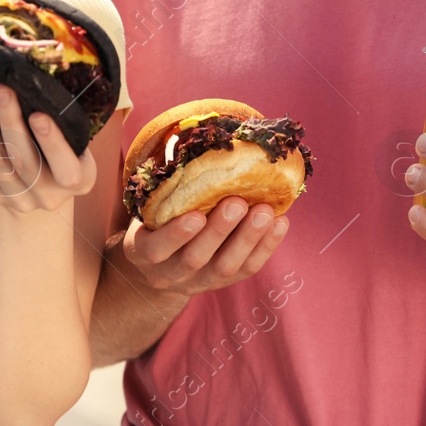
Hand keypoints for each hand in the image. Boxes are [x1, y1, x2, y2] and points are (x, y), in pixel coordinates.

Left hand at [0, 81, 96, 212]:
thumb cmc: (68, 151)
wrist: (46, 189)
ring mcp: (18, 198)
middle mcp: (47, 195)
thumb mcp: (79, 142)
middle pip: (23, 159)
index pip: (66, 167)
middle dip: (8, 120)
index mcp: (78, 180)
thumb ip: (67, 123)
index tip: (38, 115)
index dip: (52, 143)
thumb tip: (44, 78)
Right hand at [122, 197, 288, 295]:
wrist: (161, 268)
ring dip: (248, 238)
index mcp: (144, 252)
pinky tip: (280, 223)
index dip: (176, 234)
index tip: (196, 215)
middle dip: (219, 231)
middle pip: (196, 258)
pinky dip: (266, 246)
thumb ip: (165, 187)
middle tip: (237, 203)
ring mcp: (199, 281)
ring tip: (265, 211)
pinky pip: (248, 268)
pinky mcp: (225, 281)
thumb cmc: (156, 223)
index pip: (157, 248)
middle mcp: (170, 272)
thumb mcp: (150, 209)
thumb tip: (190, 143)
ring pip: (225, 267)